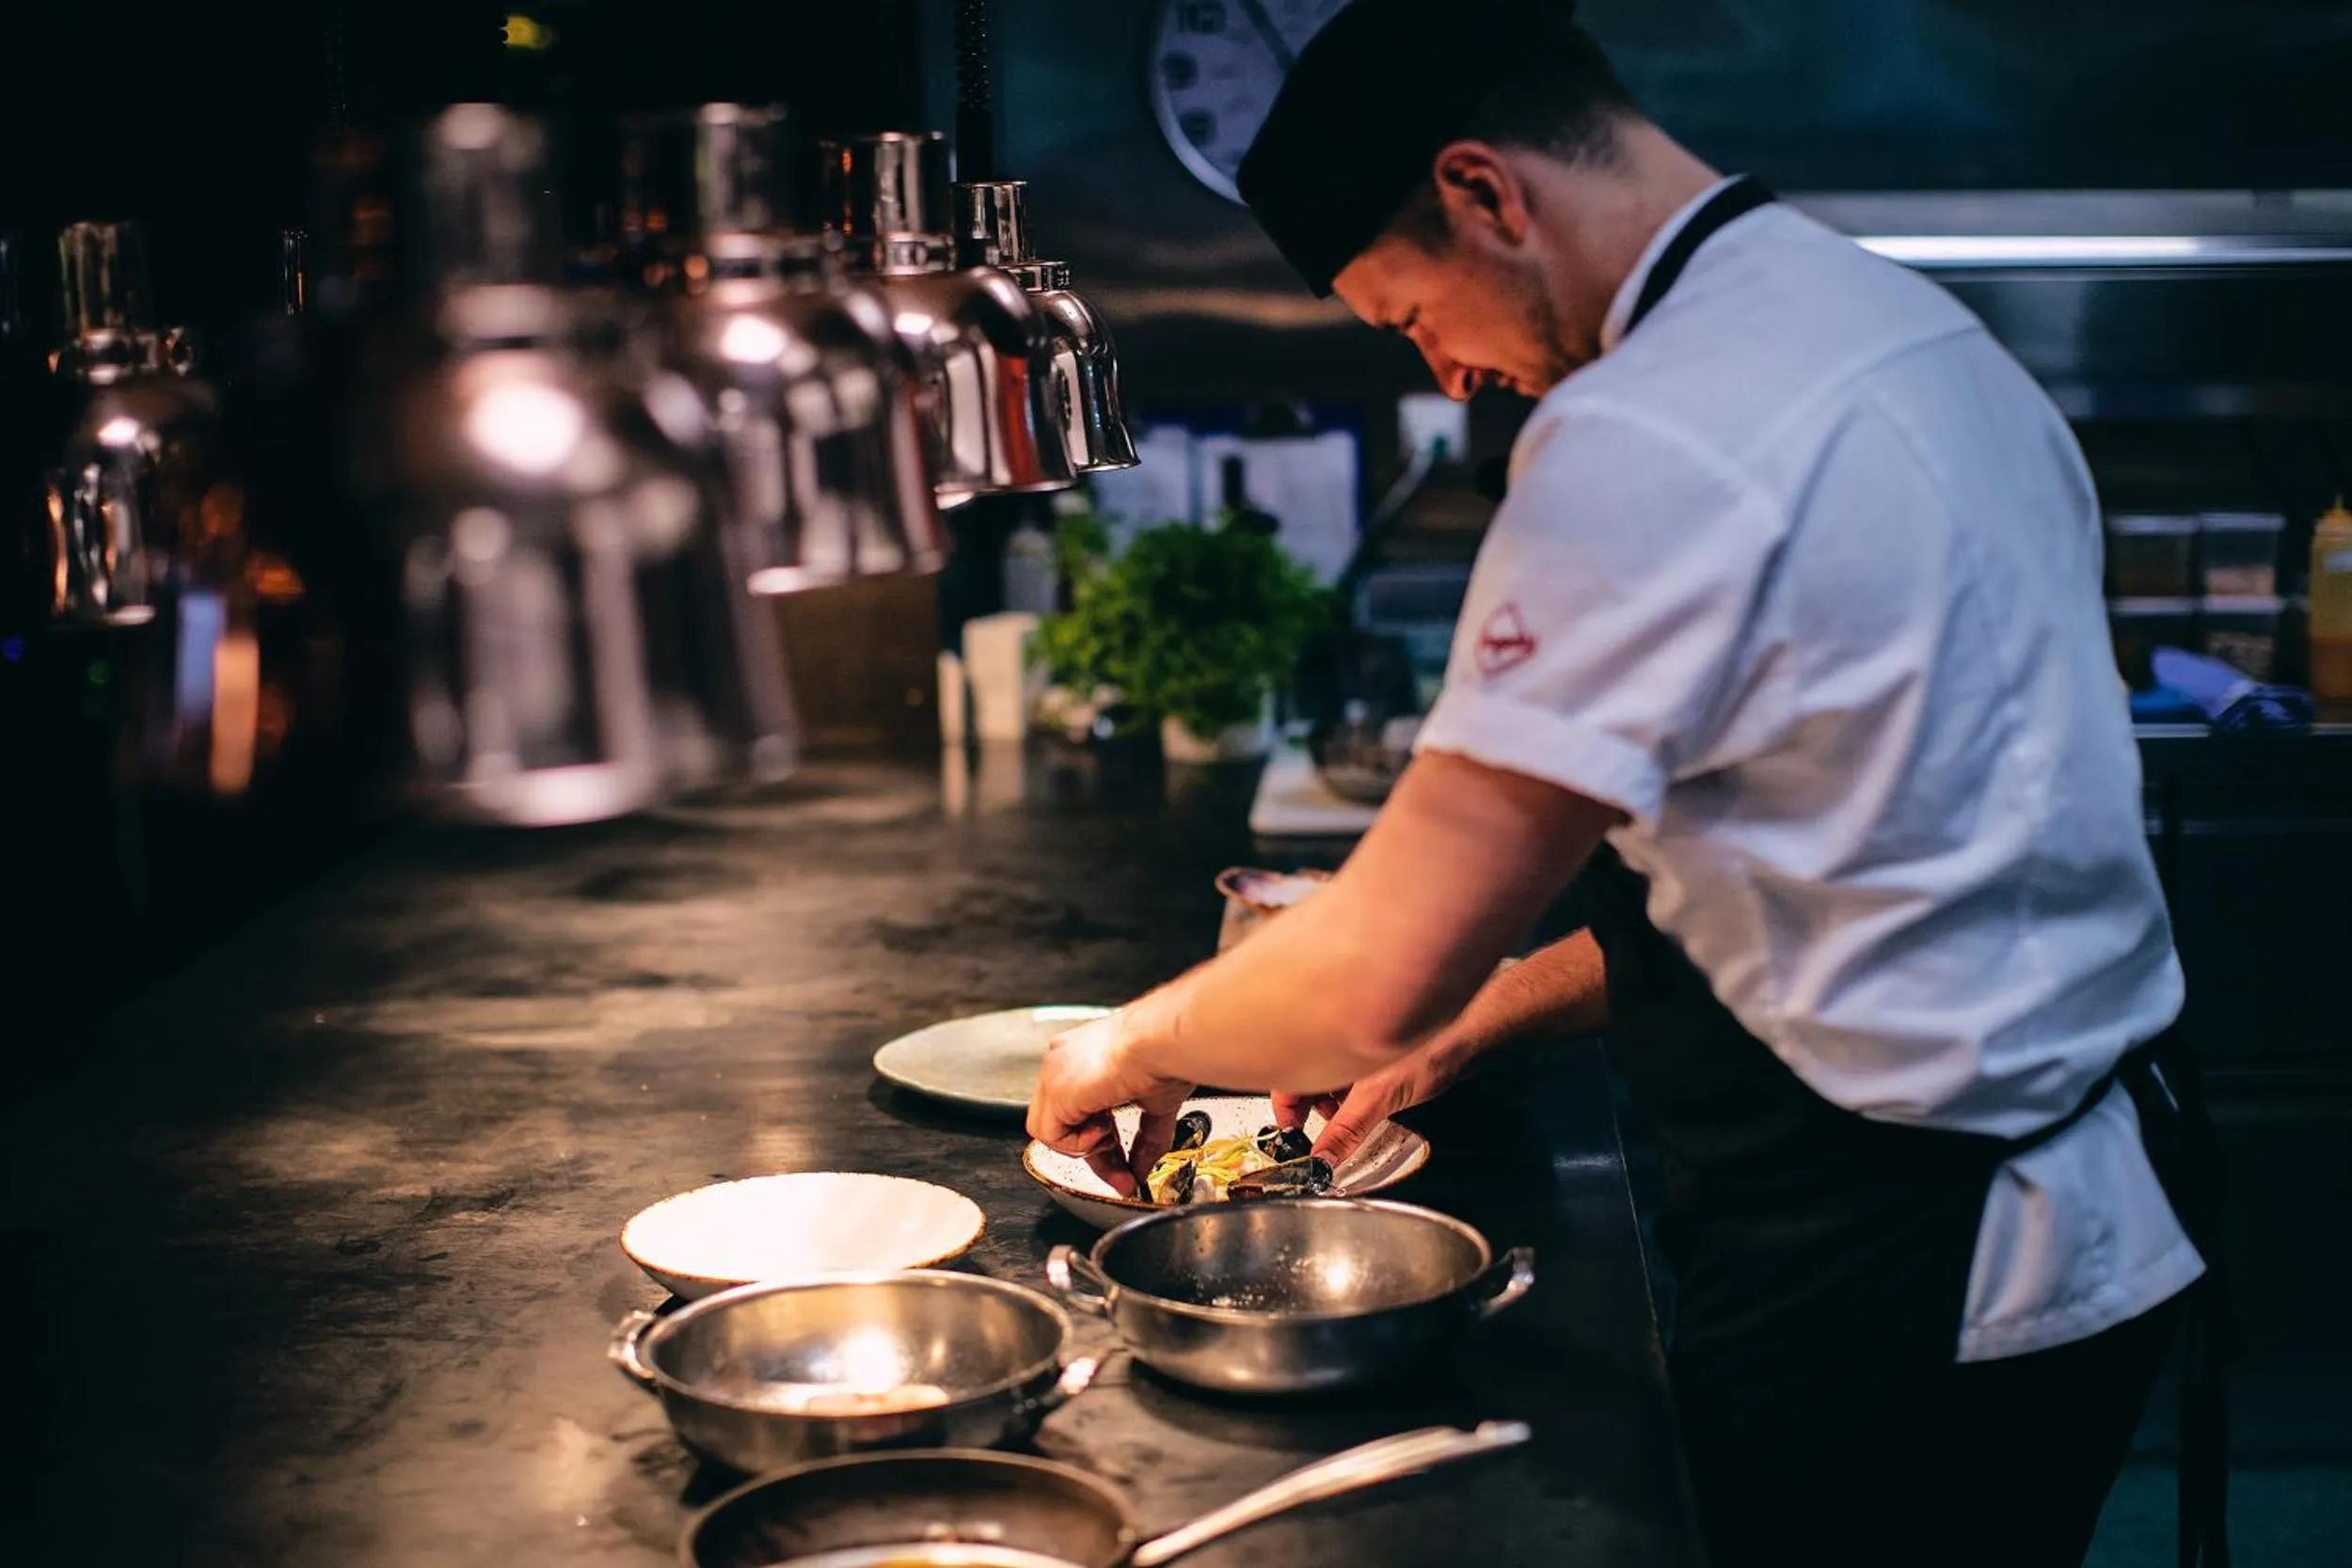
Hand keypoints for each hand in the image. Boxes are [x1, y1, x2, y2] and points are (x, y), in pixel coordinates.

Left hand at [1028, 1009, 1194, 1198]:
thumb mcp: (1155, 1105)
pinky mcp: (1055, 1090)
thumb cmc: (1165, 1055)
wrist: (1161, 1042)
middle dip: (1092, 1152)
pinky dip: (1077, 1145)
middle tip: (1121, 1169)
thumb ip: (1144, 1139)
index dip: (1100, 1142)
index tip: (1122, 1165)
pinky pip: (1049, 1135)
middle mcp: (1063, 1061)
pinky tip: (1103, 1130)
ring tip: (1111, 1135)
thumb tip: (1141, 1170)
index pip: (1079, 1110)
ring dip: (1082, 1145)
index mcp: (1085, 1056)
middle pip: (1062, 1121)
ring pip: (1047, 1128)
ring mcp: (1054, 1073)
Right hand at [1273, 1041, 1467, 1165]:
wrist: (1467, 1041)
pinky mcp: (1373, 1060)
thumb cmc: (1428, 1053)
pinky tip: (1364, 1108)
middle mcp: (1338, 1043)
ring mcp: (1355, 1052)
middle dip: (1312, 1109)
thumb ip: (1346, 1132)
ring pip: (1328, 1082)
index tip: (1290, 1133)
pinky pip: (1350, 1083)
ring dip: (1333, 1105)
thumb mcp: (1379, 1100)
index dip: (1285, 1108)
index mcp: (1328, 1043)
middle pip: (1306, 1081)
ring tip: (1348, 1118)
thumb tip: (1322, 1160)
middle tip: (1322, 1130)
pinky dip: (1351, 1098)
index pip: (1287, 1077)